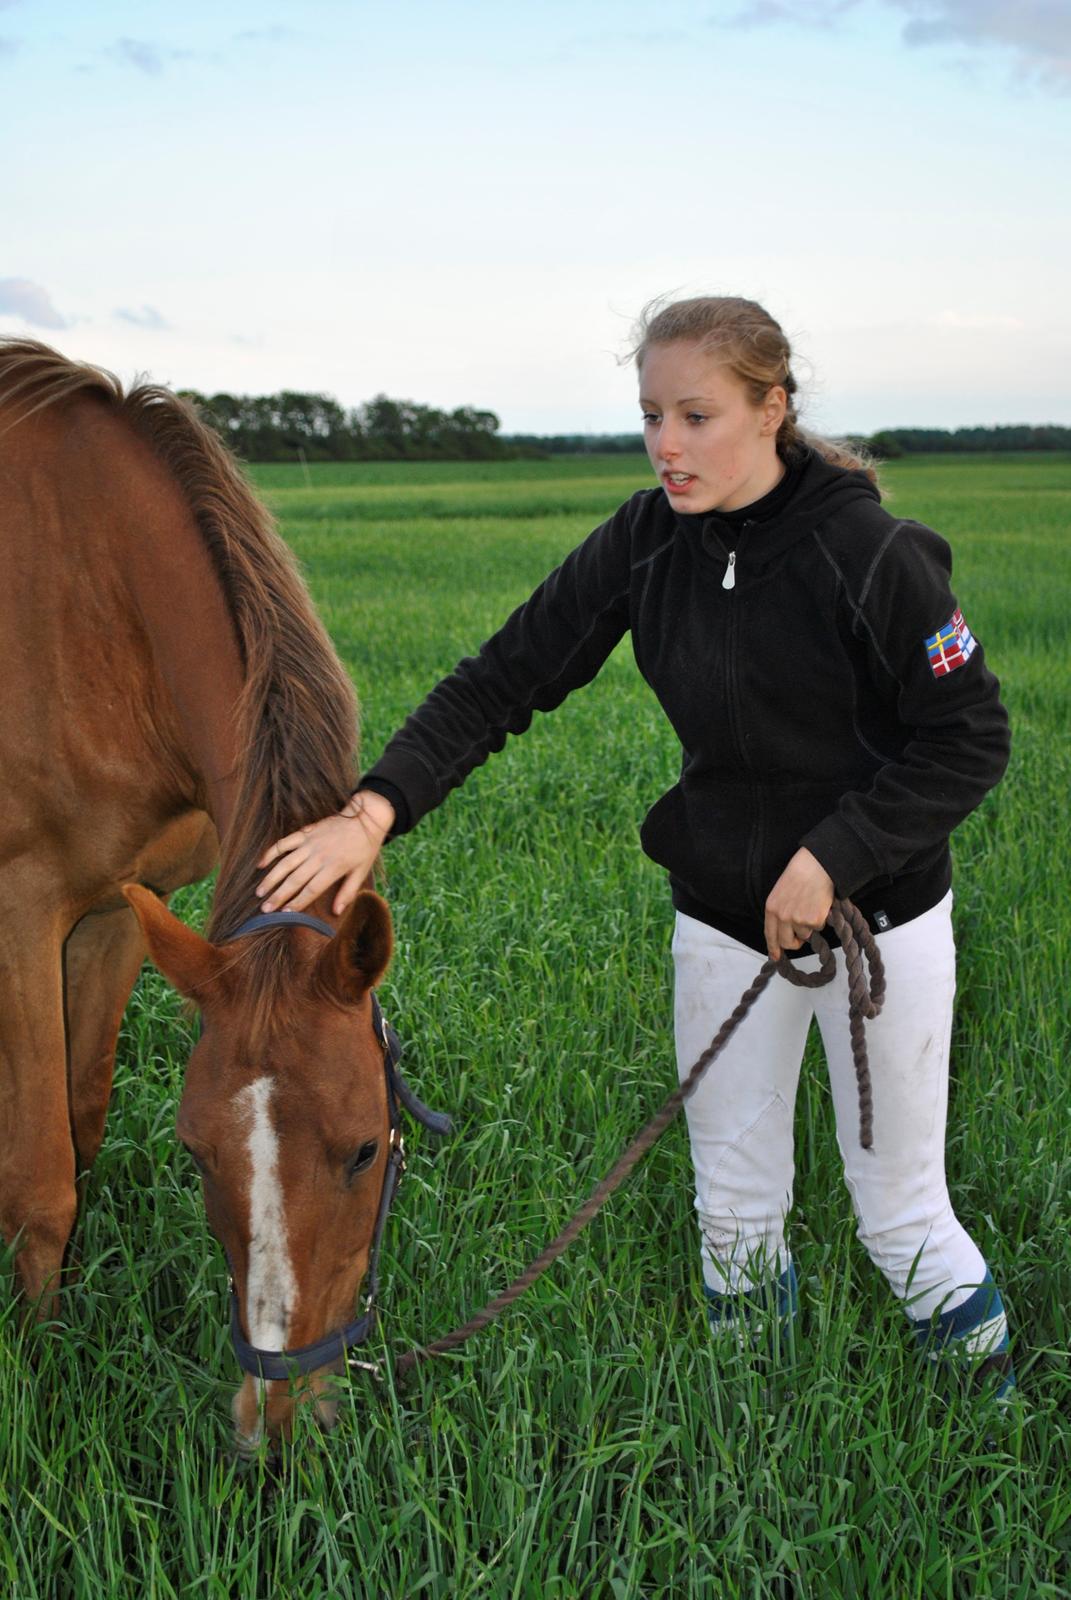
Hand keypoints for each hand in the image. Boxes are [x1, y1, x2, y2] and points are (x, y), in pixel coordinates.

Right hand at [256, 790, 395, 916]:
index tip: (285, 913)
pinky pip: (284, 843)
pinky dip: (271, 853)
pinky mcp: (305, 833)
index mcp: (333, 868)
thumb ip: (348, 892)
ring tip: (260, 891)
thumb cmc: (365, 847)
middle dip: (278, 895)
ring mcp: (310, 843)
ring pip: (285, 863)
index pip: (311, 889)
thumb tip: (337, 912)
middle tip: (265, 908)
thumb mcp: (361, 872)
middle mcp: (319, 856)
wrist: (365, 817)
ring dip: (271, 878)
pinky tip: (261, 864)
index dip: (297, 902)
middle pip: (295, 880)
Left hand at [764, 848, 834, 961]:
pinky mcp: (814, 920)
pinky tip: (818, 904)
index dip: (773, 948)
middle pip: (787, 942)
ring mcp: (798, 920)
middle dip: (794, 943)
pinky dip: (820, 919)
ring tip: (810, 907)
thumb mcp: (780, 893)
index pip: (770, 935)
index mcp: (771, 909)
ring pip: (805, 935)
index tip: (775, 957)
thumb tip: (783, 932)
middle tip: (800, 937)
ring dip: (809, 926)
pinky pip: (818, 927)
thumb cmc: (799, 876)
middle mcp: (782, 917)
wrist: (816, 866)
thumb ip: (779, 912)